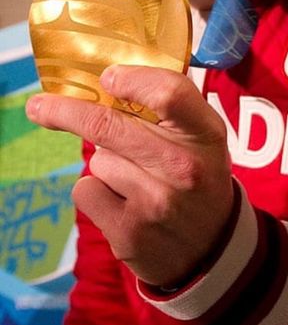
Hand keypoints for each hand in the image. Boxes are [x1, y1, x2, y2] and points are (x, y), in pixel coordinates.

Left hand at [25, 65, 233, 287]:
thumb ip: (170, 110)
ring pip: (98, 160)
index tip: (107, 77)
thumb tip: (110, 80)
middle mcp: (184, 166)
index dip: (132, 80)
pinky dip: (97, 191)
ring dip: (107, 163)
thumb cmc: (199, 177)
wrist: (211, 247)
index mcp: (206, 134)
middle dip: (65, 111)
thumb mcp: (203, 138)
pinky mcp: (128, 232)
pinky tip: (124, 201)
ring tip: (137, 178)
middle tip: (40, 105)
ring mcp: (156, 201)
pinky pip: (87, 190)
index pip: (170, 93)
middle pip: (108, 124)